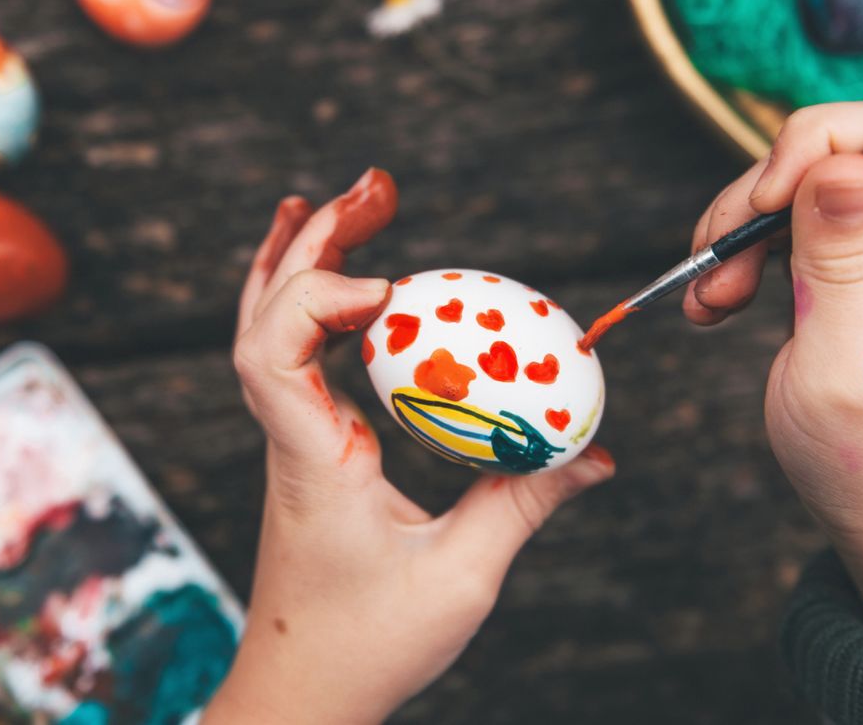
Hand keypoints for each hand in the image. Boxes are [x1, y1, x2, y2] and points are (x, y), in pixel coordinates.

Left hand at [204, 169, 614, 724]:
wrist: (301, 694)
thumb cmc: (366, 646)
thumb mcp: (463, 578)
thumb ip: (527, 503)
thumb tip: (595, 452)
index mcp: (311, 462)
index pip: (270, 356)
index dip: (317, 298)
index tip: (392, 286)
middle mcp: (289, 439)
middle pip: (267, 315)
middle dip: (316, 241)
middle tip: (375, 188)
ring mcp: (291, 441)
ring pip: (268, 328)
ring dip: (302, 258)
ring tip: (339, 203)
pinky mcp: (307, 448)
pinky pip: (294, 356)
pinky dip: (311, 303)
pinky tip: (345, 281)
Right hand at [685, 97, 862, 631]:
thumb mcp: (847, 370)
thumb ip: (844, 265)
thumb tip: (844, 162)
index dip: (828, 140)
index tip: (765, 204)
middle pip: (840, 150)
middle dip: (762, 196)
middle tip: (715, 267)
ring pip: (802, 184)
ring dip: (738, 230)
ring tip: (708, 300)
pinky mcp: (850, 269)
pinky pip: (787, 225)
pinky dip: (738, 254)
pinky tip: (714, 303)